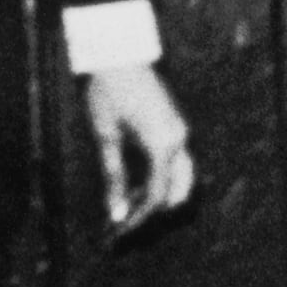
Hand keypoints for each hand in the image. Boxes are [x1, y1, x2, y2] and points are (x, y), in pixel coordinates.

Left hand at [80, 61, 197, 236]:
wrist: (118, 53)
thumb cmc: (108, 91)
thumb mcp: (106, 136)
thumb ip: (114, 176)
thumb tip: (114, 212)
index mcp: (163, 144)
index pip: (156, 196)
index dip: (137, 219)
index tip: (118, 233)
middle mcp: (179, 140)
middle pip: (177, 193)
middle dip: (152, 213)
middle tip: (123, 226)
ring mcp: (180, 132)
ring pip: (180, 180)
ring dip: (158, 198)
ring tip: (126, 208)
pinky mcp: (174, 127)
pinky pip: (175, 164)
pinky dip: (159, 181)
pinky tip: (134, 187)